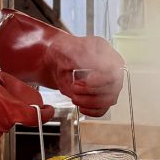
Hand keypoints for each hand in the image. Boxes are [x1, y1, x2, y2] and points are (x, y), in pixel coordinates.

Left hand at [0, 11, 125, 116]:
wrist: (45, 56)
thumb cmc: (53, 49)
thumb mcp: (62, 49)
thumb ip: (76, 57)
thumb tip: (85, 70)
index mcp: (102, 50)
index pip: (115, 69)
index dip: (100, 80)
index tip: (82, 82)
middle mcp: (108, 64)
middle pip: (113, 87)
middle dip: (91, 92)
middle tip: (73, 90)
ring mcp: (106, 79)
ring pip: (109, 99)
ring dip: (90, 101)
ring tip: (73, 95)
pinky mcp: (99, 92)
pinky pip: (103, 107)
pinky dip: (92, 110)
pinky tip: (80, 105)